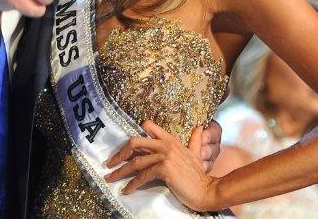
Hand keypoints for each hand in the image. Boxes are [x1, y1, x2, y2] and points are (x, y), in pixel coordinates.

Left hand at [104, 120, 218, 211]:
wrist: (207, 190)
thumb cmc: (199, 175)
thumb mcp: (196, 154)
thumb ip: (195, 141)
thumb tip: (199, 127)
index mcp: (171, 139)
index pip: (147, 127)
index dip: (133, 137)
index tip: (122, 149)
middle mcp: (166, 145)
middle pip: (134, 143)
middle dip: (119, 154)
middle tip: (109, 164)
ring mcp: (165, 156)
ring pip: (135, 162)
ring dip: (120, 172)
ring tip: (110, 179)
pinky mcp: (164, 170)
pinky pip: (142, 176)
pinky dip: (132, 185)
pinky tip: (126, 191)